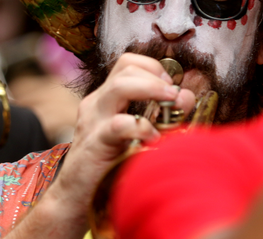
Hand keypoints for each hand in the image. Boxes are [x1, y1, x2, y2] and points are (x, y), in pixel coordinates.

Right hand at [49, 53, 194, 208]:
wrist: (75, 199)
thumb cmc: (109, 167)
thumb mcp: (136, 136)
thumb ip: (162, 116)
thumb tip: (187, 96)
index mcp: (106, 98)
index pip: (128, 63)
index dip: (153, 67)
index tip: (171, 85)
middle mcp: (97, 104)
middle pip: (125, 68)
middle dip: (156, 76)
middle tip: (174, 94)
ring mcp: (93, 121)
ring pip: (120, 86)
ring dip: (152, 89)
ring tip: (171, 102)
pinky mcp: (95, 143)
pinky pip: (119, 125)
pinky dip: (142, 127)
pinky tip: (155, 139)